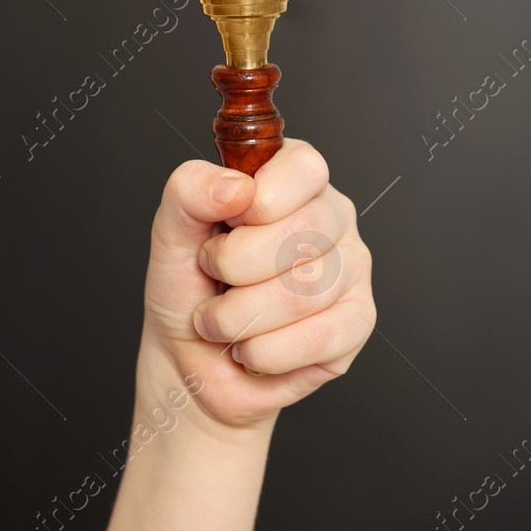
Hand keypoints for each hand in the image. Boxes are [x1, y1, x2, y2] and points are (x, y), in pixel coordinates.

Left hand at [138, 140, 374, 434]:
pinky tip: (252, 348)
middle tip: (215, 278)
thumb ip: (190, 192)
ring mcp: (352, 271)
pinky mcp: (357, 322)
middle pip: (302, 232)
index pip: (303, 167)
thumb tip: (234, 186)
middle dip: (234, 267)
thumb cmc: (190, 293)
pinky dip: (264, 352)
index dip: (260, 199)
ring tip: (224, 321)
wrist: (191, 362)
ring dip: (240, 318)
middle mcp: (332, 219)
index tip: (229, 222)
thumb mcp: (172, 234)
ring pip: (303, 292)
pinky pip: (317, 338)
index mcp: (294, 183)